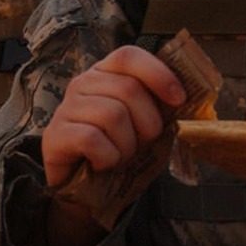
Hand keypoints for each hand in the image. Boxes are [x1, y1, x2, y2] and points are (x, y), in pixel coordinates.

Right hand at [41, 47, 187, 245]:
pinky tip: (102, 164)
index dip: (157, 74)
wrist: (85, 189)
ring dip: (126, 145)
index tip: (178, 99)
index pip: (129, 56)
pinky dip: (107, 158)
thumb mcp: (144, 127)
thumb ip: (161, 109)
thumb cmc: (118, 151)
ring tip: (120, 156)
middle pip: (127, 89)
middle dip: (147, 123)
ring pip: (112, 115)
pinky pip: (92, 139)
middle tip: (142, 144)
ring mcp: (66, 108)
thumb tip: (191, 100)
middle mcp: (83, 83)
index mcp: (106, 74)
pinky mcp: (55, 135)